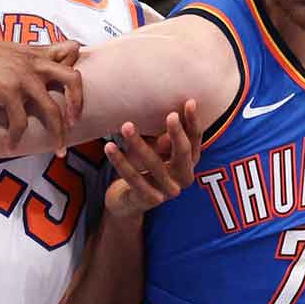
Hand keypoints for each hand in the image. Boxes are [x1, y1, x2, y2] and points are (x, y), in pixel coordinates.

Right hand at [0, 36, 82, 152]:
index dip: (78, 66)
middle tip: (74, 123)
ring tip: (58, 150)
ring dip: (58, 133)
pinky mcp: (5, 91)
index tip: (74, 91)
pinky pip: (20, 121)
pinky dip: (17, 136)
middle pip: (73, 79)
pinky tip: (11, 145)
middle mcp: (33, 63)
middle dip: (78, 104)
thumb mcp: (7, 49)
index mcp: (34, 52)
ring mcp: (21, 77)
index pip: (71, 51)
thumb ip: (24, 58)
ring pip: (52, 109)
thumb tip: (31, 69)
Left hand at [103, 100, 202, 219]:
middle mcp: (183, 178)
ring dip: (138, 144)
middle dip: (177, 133)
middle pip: (183, 153)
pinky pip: (133, 178)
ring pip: (153, 164)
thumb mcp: (158, 150)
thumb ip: (165, 135)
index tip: (190, 102)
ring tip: (126, 125)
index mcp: (189, 163)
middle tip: (170, 115)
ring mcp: (167, 191)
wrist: (129, 201)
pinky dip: (120, 161)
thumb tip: (170, 110)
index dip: (193, 122)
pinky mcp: (148, 199)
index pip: (195, 140)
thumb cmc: (146, 169)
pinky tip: (109, 146)